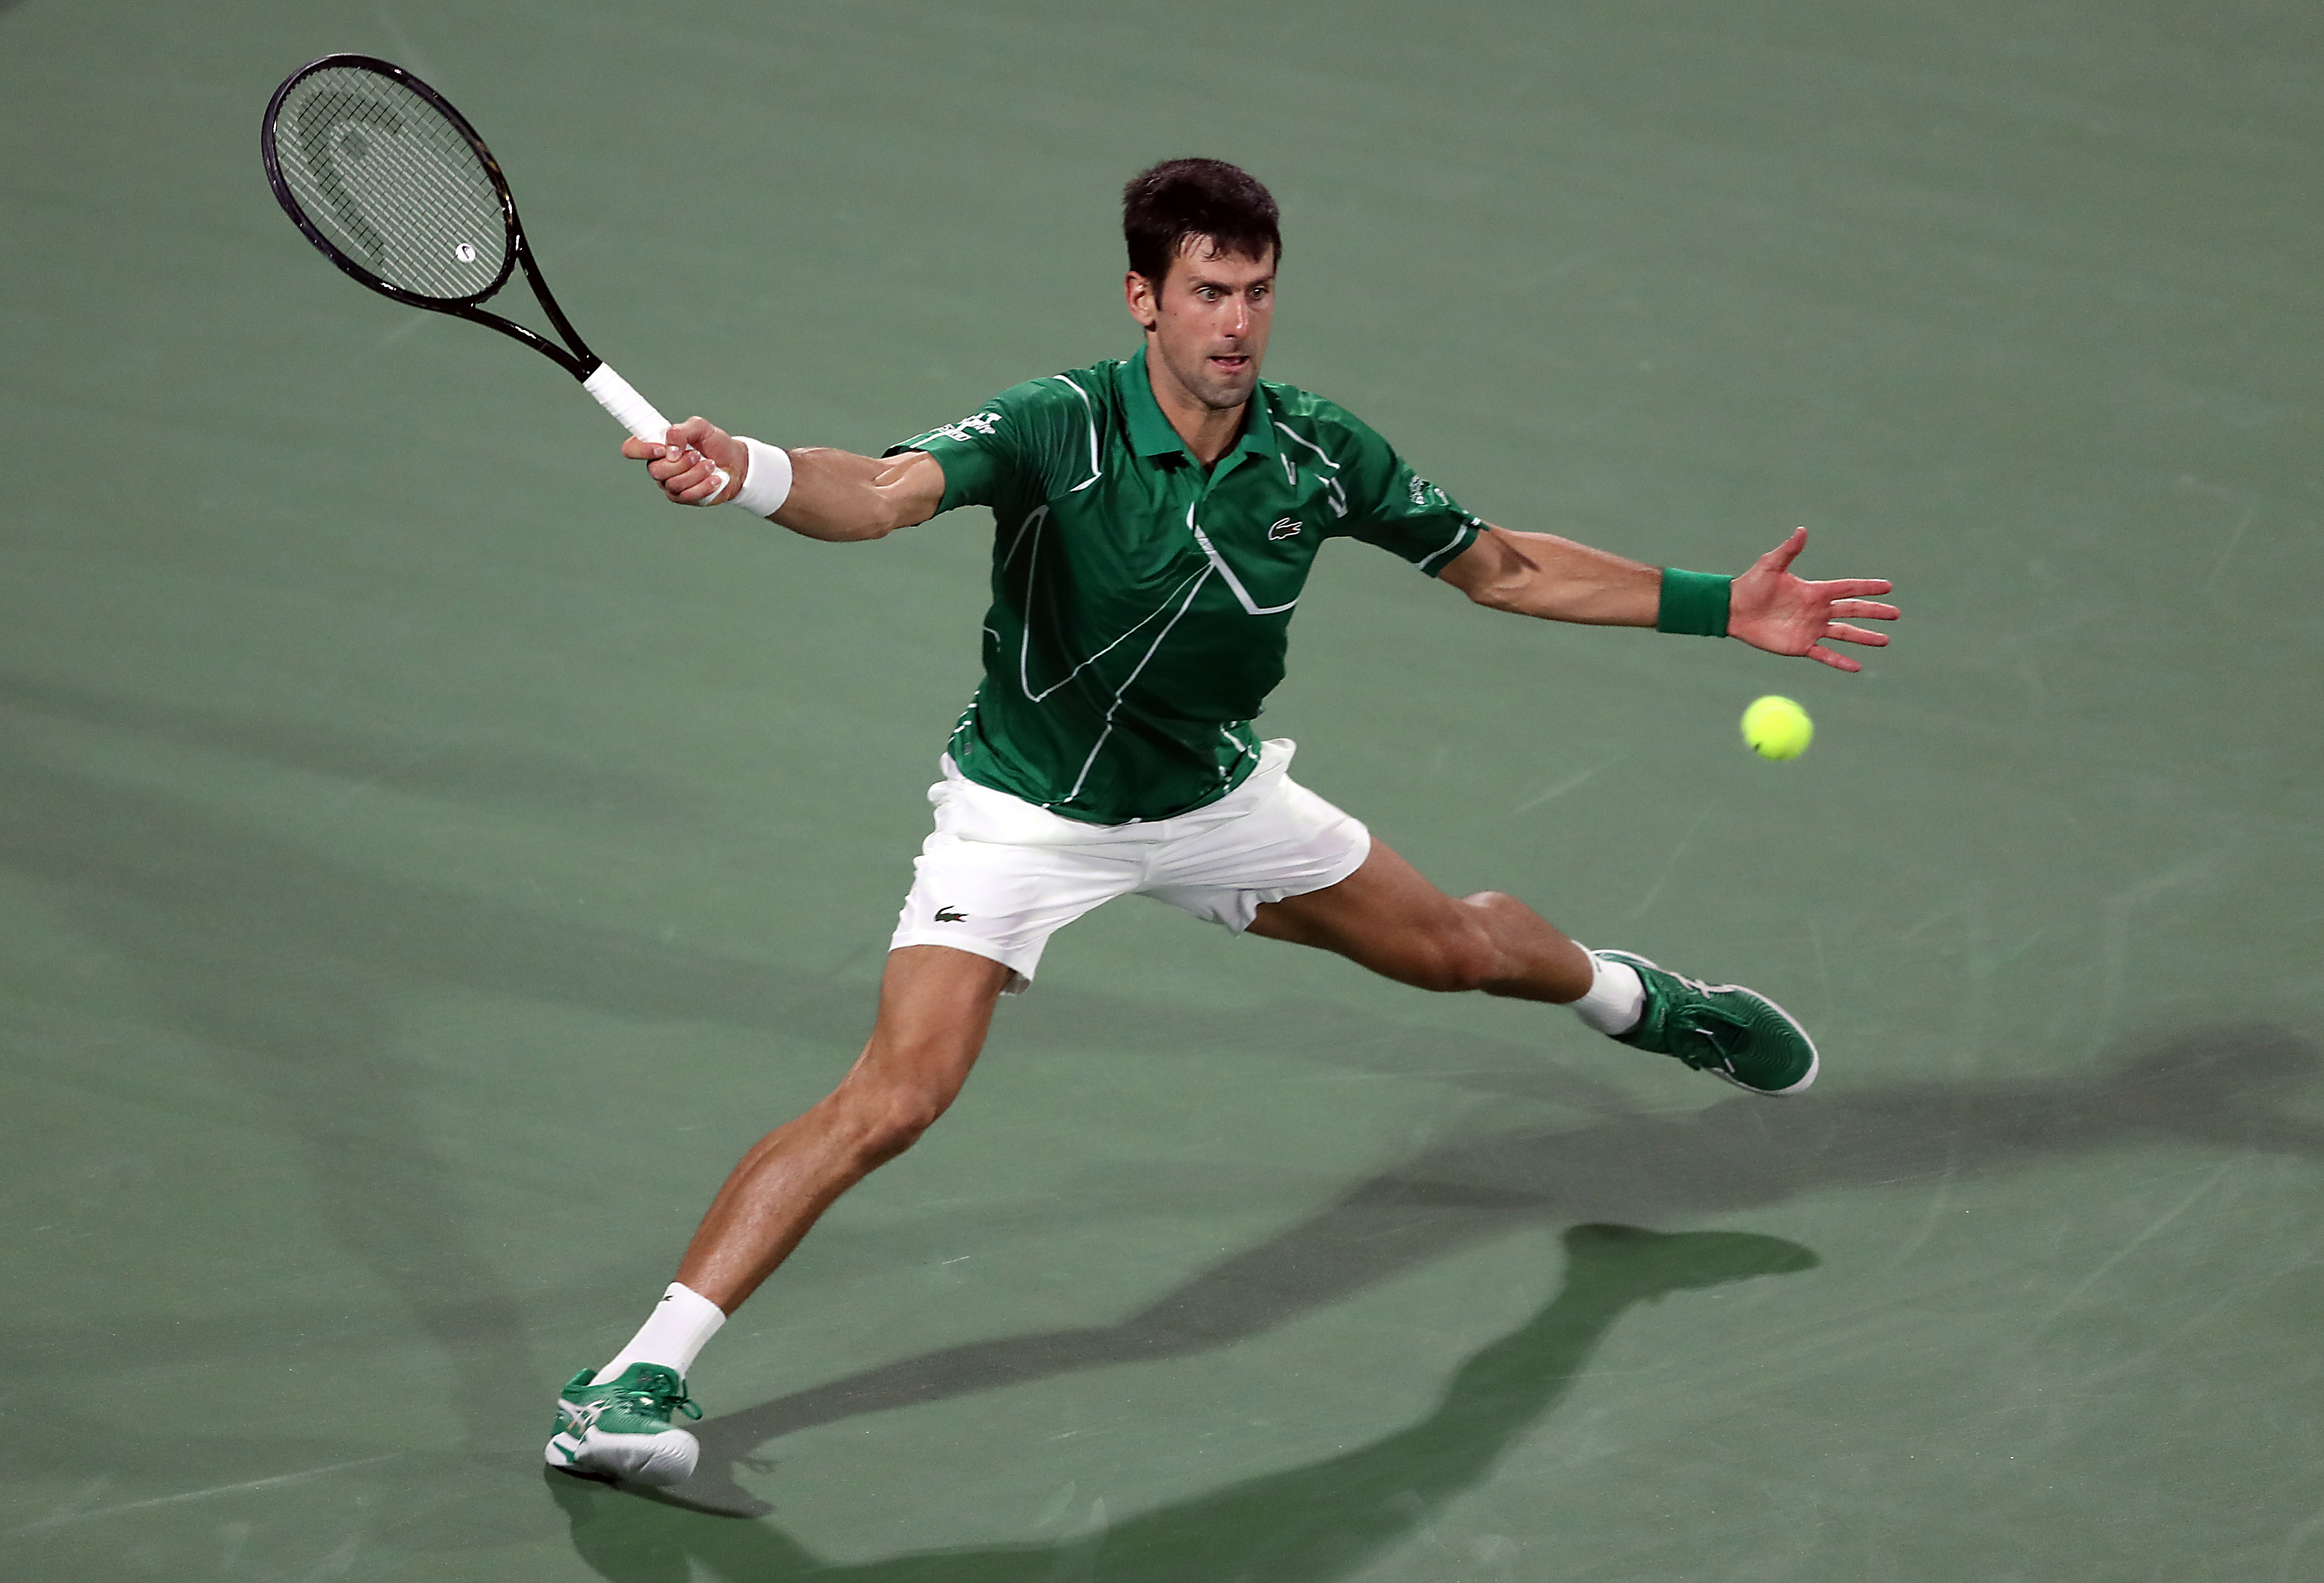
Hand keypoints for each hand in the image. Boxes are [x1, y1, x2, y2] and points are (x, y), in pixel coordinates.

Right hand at [620, 416, 746, 506]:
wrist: (736, 463)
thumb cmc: (714, 443)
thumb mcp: (700, 428)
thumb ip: (682, 431)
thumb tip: (670, 448)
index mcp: (656, 446)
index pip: (631, 448)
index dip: (641, 450)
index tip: (662, 448)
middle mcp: (658, 466)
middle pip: (655, 470)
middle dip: (681, 462)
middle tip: (697, 454)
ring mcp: (669, 484)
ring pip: (674, 483)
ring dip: (696, 473)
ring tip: (711, 465)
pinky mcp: (683, 498)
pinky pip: (688, 495)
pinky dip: (705, 485)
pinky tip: (715, 479)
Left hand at [1725, 527, 1897, 671]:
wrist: (1733, 610)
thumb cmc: (1751, 585)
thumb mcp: (1771, 565)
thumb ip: (1789, 550)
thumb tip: (1802, 530)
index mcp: (1814, 591)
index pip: (1847, 588)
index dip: (1867, 588)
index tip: (1888, 587)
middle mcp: (1817, 610)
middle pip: (1852, 611)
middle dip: (1874, 612)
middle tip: (1896, 614)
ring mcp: (1811, 629)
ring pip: (1844, 634)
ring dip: (1864, 637)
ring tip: (1885, 640)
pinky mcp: (1801, 645)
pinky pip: (1825, 655)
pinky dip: (1840, 661)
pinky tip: (1857, 666)